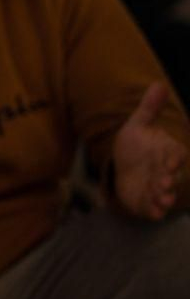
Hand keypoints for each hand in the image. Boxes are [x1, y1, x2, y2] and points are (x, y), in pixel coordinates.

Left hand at [112, 83, 185, 220]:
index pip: (175, 155)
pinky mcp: (147, 199)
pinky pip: (153, 206)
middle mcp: (165, 170)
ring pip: (164, 193)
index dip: (174, 160)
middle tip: (163, 185)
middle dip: (168, 182)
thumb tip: (158, 84)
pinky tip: (153, 214)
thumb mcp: (138, 124)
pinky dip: (154, 211)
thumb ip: (149, 108)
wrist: (124, 164)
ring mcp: (157, 186)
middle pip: (170, 177)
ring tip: (161, 201)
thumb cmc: (136, 144)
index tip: (171, 164)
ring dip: (163, 198)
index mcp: (167, 151)